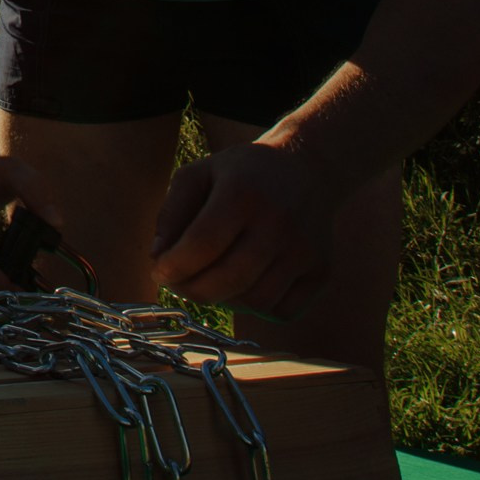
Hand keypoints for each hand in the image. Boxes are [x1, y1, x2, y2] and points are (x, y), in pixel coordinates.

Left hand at [150, 141, 335, 320]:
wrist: (305, 168)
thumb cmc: (242, 174)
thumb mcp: (199, 174)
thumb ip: (172, 211)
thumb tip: (158, 256)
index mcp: (243, 193)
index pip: (203, 243)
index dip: (174, 266)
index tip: (158, 272)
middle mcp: (279, 223)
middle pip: (229, 279)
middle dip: (192, 290)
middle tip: (178, 284)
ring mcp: (304, 249)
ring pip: (255, 300)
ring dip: (223, 300)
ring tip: (209, 281)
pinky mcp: (321, 270)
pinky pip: (283, 311)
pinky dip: (256, 308)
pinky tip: (243, 286)